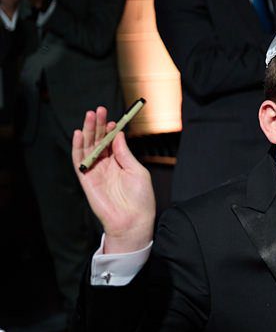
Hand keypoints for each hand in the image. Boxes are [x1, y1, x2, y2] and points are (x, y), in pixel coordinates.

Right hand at [72, 107, 155, 253]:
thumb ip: (124, 154)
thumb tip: (118, 135)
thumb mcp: (137, 171)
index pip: (111, 142)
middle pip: (98, 141)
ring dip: (88, 131)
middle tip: (98, 110)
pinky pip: (79, 161)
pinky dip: (78, 147)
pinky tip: (80, 134)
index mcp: (120, 163)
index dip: (111, 130)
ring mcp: (95, 172)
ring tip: (90, 115)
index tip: (113, 119)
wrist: (134, 221)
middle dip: (98, 125)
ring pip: (88, 147)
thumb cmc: (140, 199)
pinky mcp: (86, 179)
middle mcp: (106, 166)